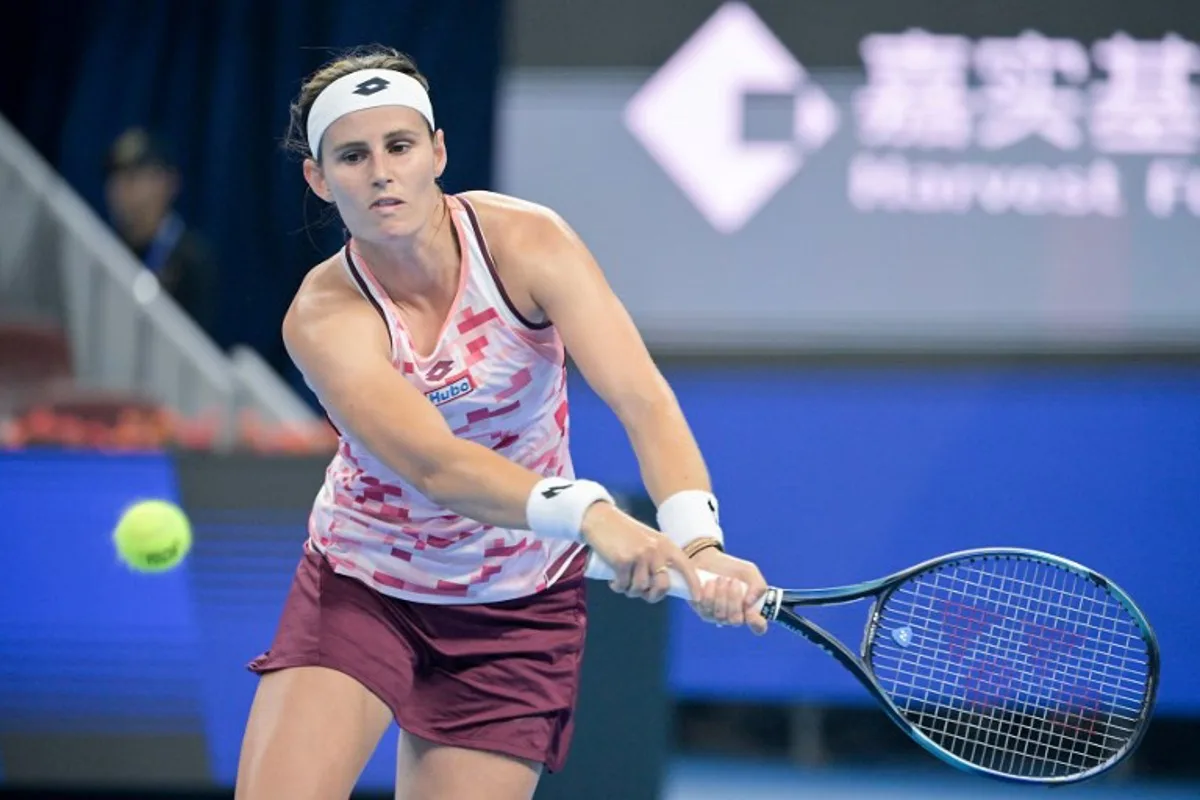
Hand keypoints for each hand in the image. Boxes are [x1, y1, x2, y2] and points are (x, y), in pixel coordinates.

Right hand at [581, 503, 702, 602]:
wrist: (600, 519)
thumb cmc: (624, 533)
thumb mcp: (648, 540)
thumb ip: (657, 558)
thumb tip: (661, 585)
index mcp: (665, 544)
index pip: (686, 566)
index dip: (694, 584)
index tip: (697, 598)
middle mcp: (655, 550)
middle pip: (662, 586)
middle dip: (653, 596)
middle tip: (642, 594)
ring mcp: (639, 555)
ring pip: (640, 588)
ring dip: (630, 591)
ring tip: (623, 583)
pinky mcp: (622, 561)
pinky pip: (623, 585)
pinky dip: (618, 587)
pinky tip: (614, 582)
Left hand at [689, 548, 769, 634]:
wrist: (708, 560)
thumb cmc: (731, 568)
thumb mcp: (750, 572)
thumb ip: (758, 586)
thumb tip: (749, 602)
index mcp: (750, 609)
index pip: (758, 626)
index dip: (757, 623)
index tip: (752, 610)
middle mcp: (734, 617)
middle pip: (736, 620)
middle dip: (734, 599)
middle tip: (733, 580)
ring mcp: (718, 617)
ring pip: (720, 614)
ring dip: (722, 593)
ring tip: (721, 579)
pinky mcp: (703, 612)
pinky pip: (707, 607)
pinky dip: (709, 592)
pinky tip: (710, 582)